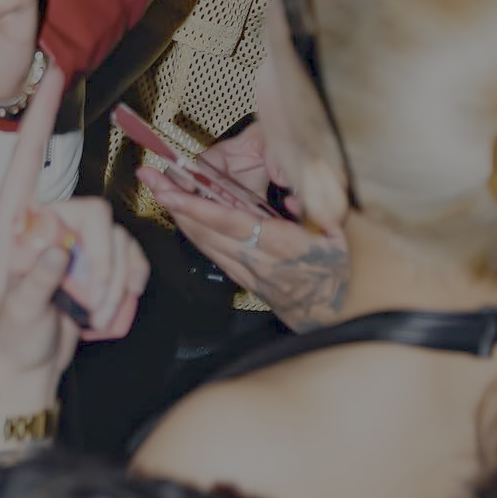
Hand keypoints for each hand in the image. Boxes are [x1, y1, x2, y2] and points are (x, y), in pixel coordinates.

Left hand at [0, 67, 148, 446]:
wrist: (35, 365)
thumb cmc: (17, 336)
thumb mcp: (20, 316)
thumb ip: (36, 285)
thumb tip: (59, 250)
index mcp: (14, 218)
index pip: (28, 155)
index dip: (41, 115)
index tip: (53, 75)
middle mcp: (47, 218)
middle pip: (95, 212)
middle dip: (104, 265)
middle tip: (91, 304)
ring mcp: (77, 237)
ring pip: (119, 237)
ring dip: (116, 284)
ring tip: (93, 315)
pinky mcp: (102, 256)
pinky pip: (134, 255)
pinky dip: (131, 286)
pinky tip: (111, 309)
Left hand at [138, 123, 348, 330]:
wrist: (344, 319)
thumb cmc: (345, 274)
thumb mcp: (344, 235)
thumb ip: (323, 203)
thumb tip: (302, 178)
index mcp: (283, 248)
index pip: (231, 224)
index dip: (197, 207)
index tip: (172, 192)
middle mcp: (260, 263)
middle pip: (207, 232)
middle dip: (175, 204)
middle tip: (151, 178)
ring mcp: (250, 275)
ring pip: (205, 244)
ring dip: (180, 216)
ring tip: (159, 189)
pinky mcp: (247, 282)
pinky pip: (213, 254)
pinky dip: (195, 232)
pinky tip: (183, 217)